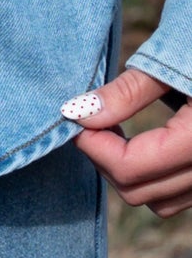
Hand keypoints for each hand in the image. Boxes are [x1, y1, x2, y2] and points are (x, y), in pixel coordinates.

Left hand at [62, 66, 191, 215]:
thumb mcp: (170, 57)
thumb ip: (127, 92)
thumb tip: (79, 113)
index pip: (131, 168)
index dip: (94, 146)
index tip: (76, 116)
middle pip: (142, 192)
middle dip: (107, 160)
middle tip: (90, 119)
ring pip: (162, 200)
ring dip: (129, 172)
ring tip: (115, 127)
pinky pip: (181, 191)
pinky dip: (154, 173)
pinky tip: (142, 137)